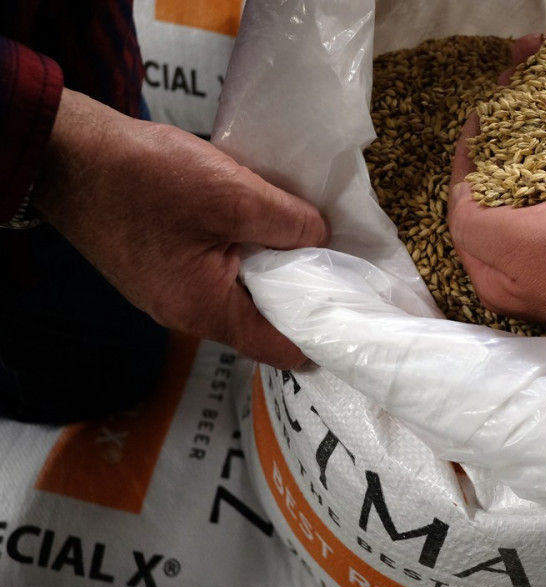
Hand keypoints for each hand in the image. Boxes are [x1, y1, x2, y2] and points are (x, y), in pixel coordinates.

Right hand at [32, 90, 327, 367]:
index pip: (279, 349)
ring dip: (270, 269)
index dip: (320, 334)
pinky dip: (242, 253)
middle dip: (300, 296)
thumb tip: (322, 238)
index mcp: (205, 311)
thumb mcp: (233, 196)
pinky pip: (215, 270)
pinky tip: (261, 227)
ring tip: (308, 243)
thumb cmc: (143, 178)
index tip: (354, 316)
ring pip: (239, 290)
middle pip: (261, 318)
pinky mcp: (159, 265)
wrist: (66, 154)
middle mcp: (185, 313)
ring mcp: (168, 291)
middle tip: (341, 269)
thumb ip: (288, 223)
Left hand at [449, 116, 545, 343]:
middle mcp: (523, 264)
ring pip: (533, 187)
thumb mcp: (519, 244)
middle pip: (497, 197)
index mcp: (495, 273)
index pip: (463, 209)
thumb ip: (475, 223)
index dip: (466, 162)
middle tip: (506, 106)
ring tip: (535, 108)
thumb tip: (462, 195)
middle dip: (497, 149)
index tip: (478, 119)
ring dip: (531, 147)